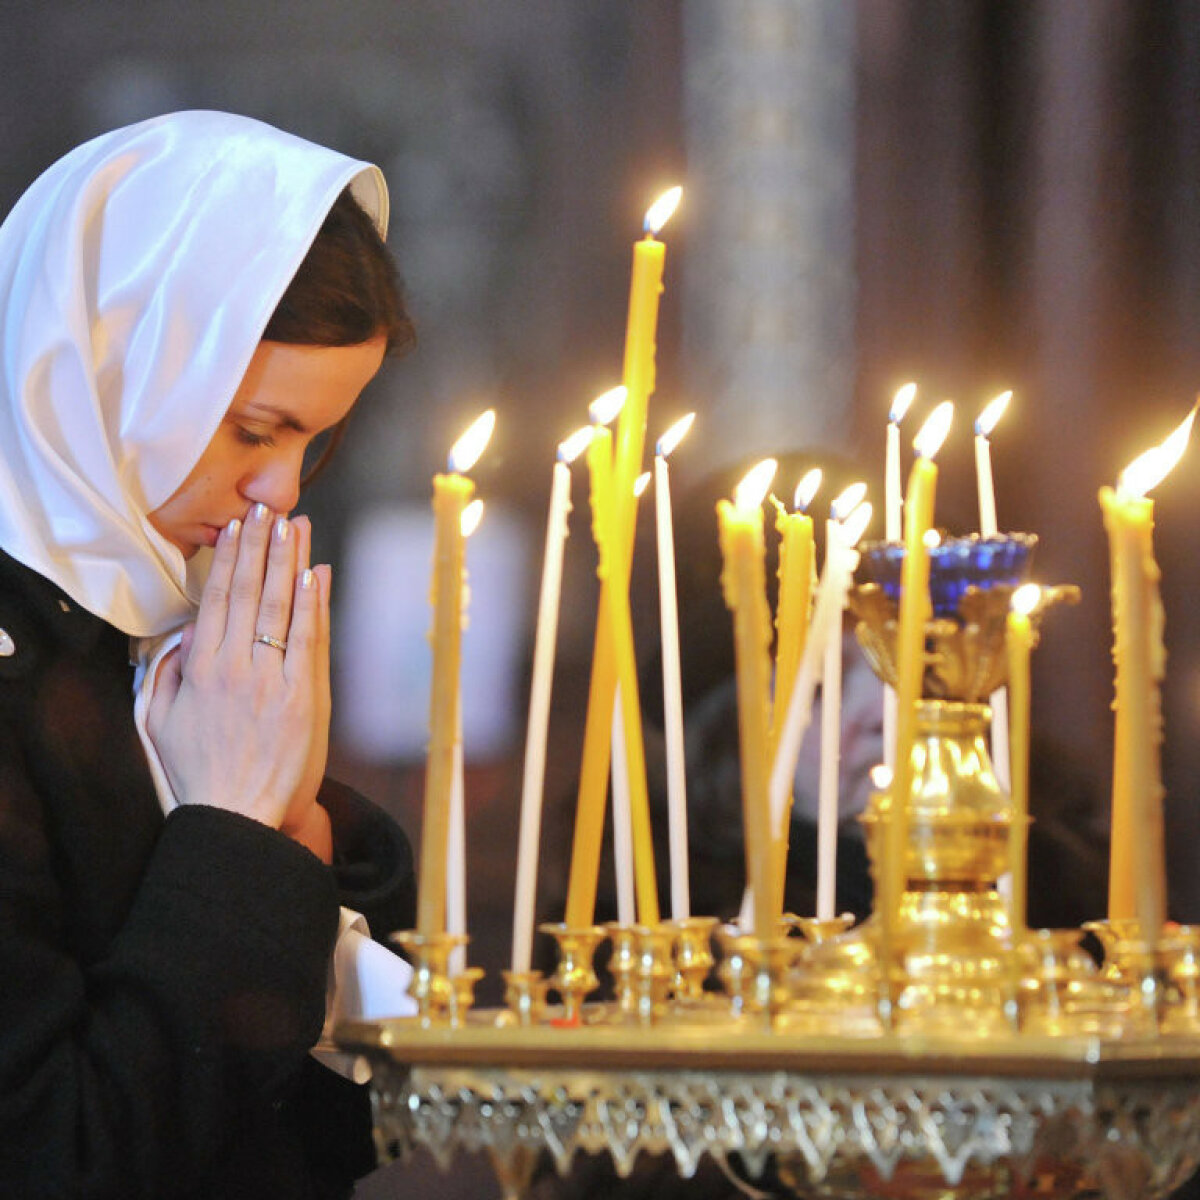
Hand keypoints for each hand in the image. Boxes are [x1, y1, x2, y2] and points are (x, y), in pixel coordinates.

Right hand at [146, 505, 332, 853]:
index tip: (239, 527)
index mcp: (202, 669)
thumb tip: (183, 636)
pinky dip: (314, 604)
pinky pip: (309, 640)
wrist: (240, 816)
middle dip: (261, 546)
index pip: (218, 599)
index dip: (230, 559)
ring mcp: (273, 679)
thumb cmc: (203, 772)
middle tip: (269, 508)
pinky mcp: (304, 697)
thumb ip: (168, 674)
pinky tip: (317, 574)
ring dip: (291, 562)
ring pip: (282, 607)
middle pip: (250, 592)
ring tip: (297, 526)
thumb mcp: (162, 722)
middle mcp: (236, 666)